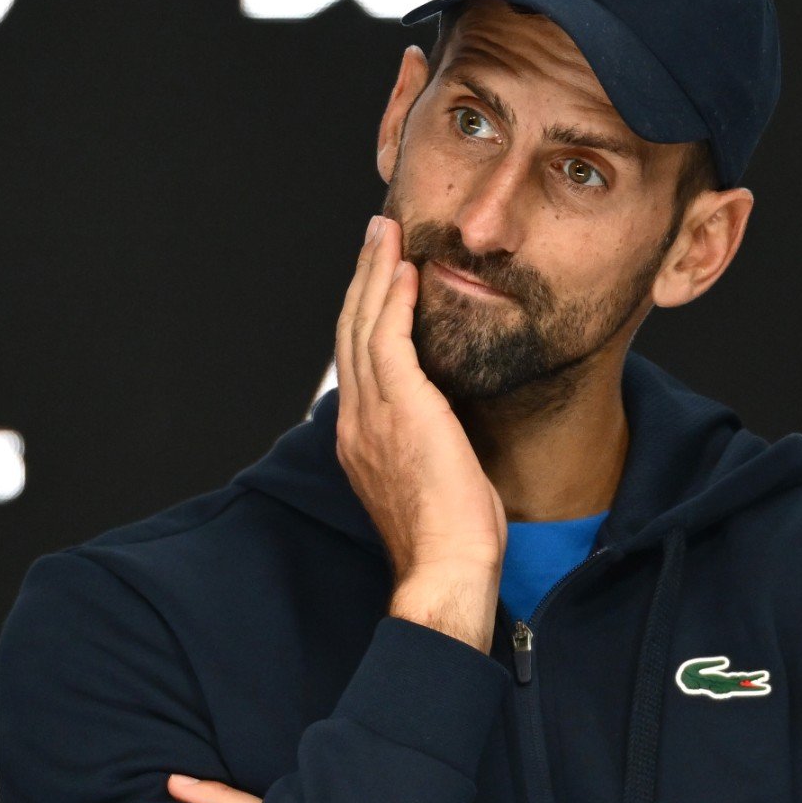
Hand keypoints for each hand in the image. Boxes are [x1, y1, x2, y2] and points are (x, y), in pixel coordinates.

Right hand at [335, 215, 505, 648]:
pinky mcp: (400, 409)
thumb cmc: (450, 540)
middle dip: (364, 278)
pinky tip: (405, 270)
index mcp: (359, 440)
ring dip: (376, 273)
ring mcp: (372, 414)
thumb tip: (442, 426)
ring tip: (386, 234)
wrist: (447, 568)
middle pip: (351, 331)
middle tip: (376, 235)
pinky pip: (389, 339)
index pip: (357, 360)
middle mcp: (356, 421)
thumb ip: (424, 444)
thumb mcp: (429, 481)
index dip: (365, 313)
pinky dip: (392, 300)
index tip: (378, 279)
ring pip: (364, 325)